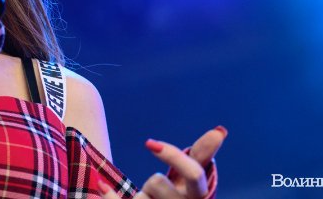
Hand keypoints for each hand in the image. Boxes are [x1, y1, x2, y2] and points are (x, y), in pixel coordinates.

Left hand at [98, 126, 226, 198]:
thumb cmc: (179, 194)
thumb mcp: (192, 176)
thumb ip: (203, 153)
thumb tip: (220, 129)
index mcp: (197, 196)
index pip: (192, 173)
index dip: (172, 156)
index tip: (148, 142)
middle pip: (157, 182)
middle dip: (154, 182)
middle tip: (156, 189)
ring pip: (140, 197)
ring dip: (140, 195)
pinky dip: (110, 197)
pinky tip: (102, 185)